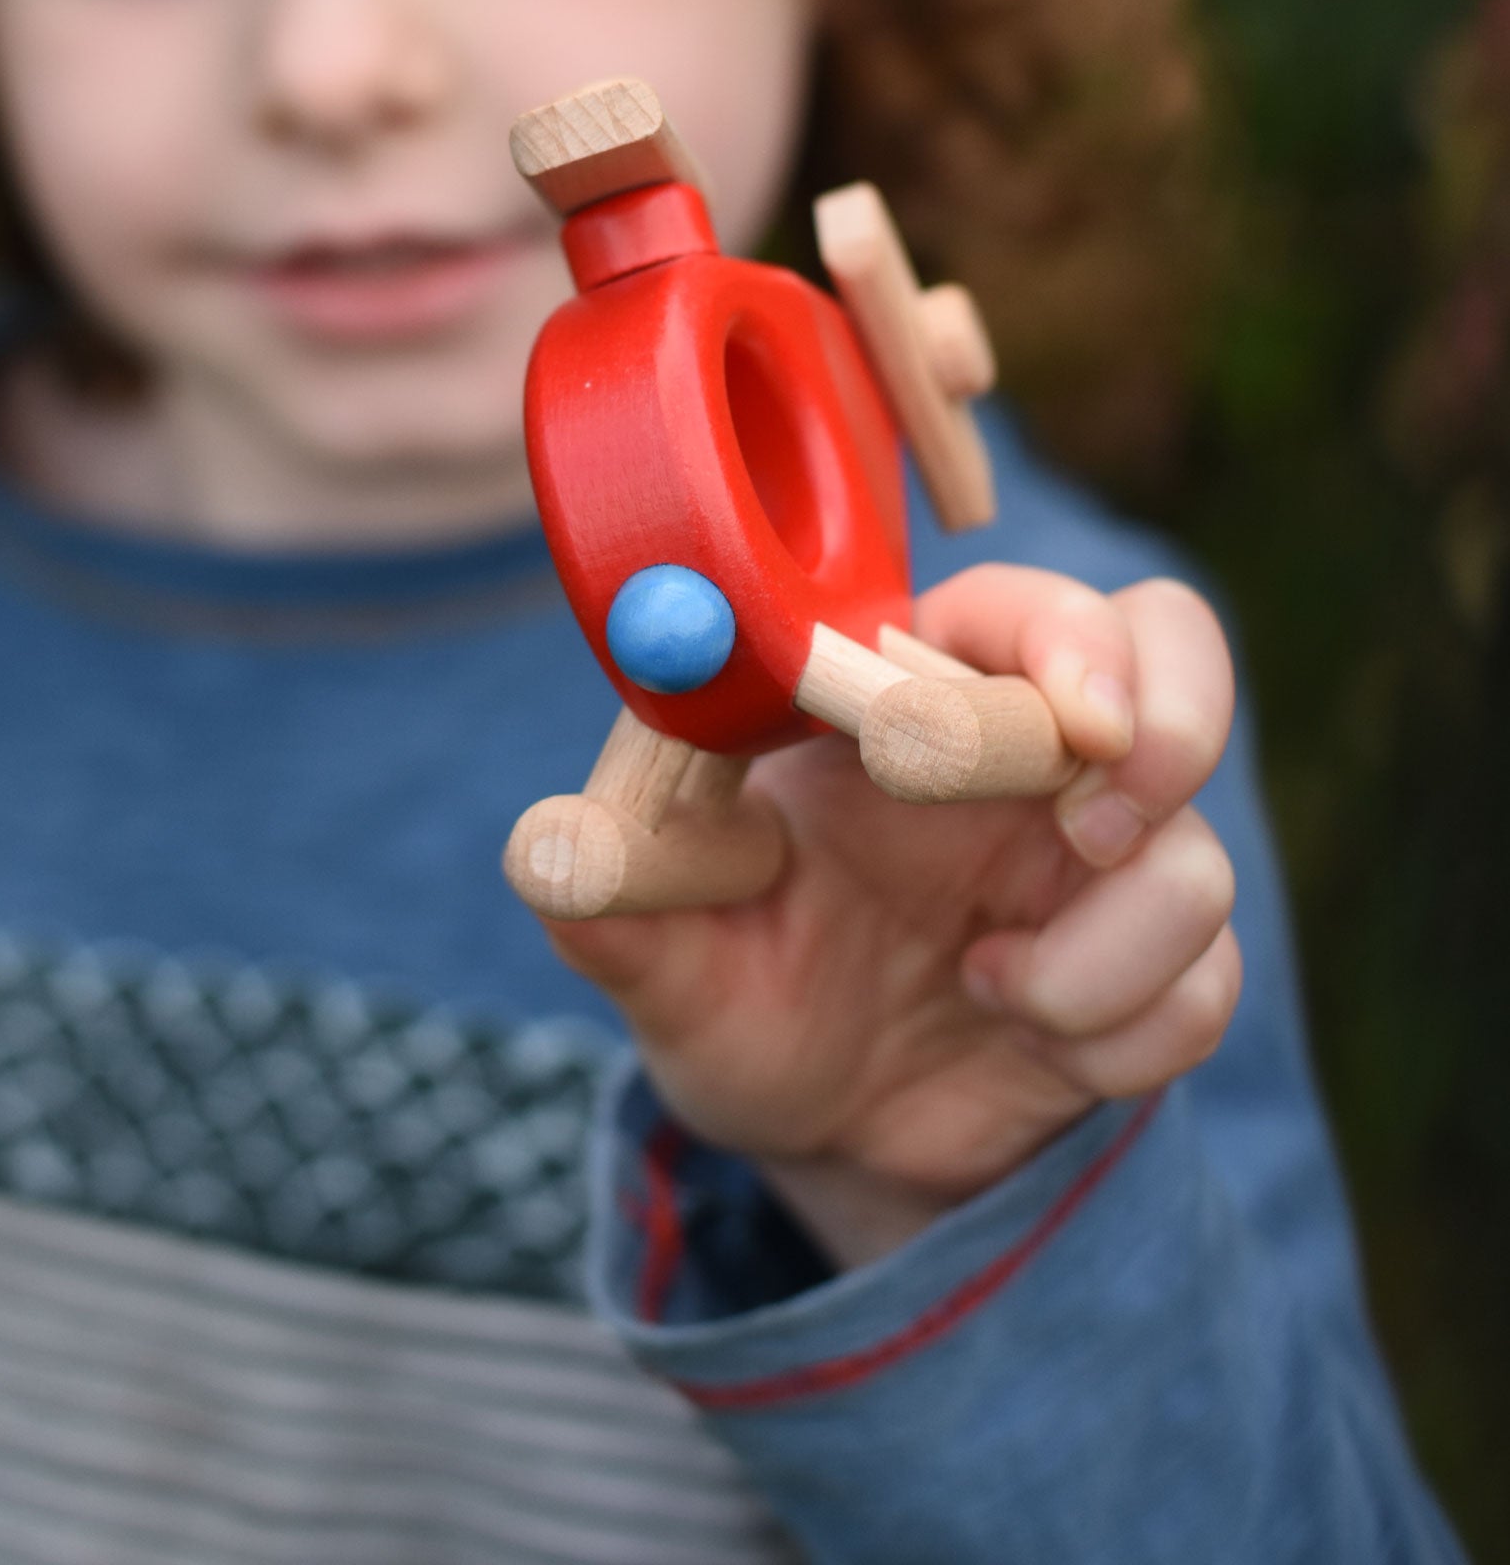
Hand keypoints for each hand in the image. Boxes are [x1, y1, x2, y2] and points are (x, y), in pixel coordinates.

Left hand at [541, 569, 1240, 1267]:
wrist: (826, 1131)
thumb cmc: (744, 999)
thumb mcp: (670, 963)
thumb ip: (620, 903)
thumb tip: (541, 846)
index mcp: (907, 703)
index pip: (1013, 610)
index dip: (1060, 636)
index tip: (1068, 713)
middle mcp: (1021, 761)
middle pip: (1171, 654)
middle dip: (1176, 717)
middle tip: (1109, 810)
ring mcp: (1097, 863)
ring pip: (1194, 859)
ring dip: (1100, 954)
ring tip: (984, 992)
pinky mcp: (1151, 972)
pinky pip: (1201, 991)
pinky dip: (1119, 1037)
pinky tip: (1027, 1043)